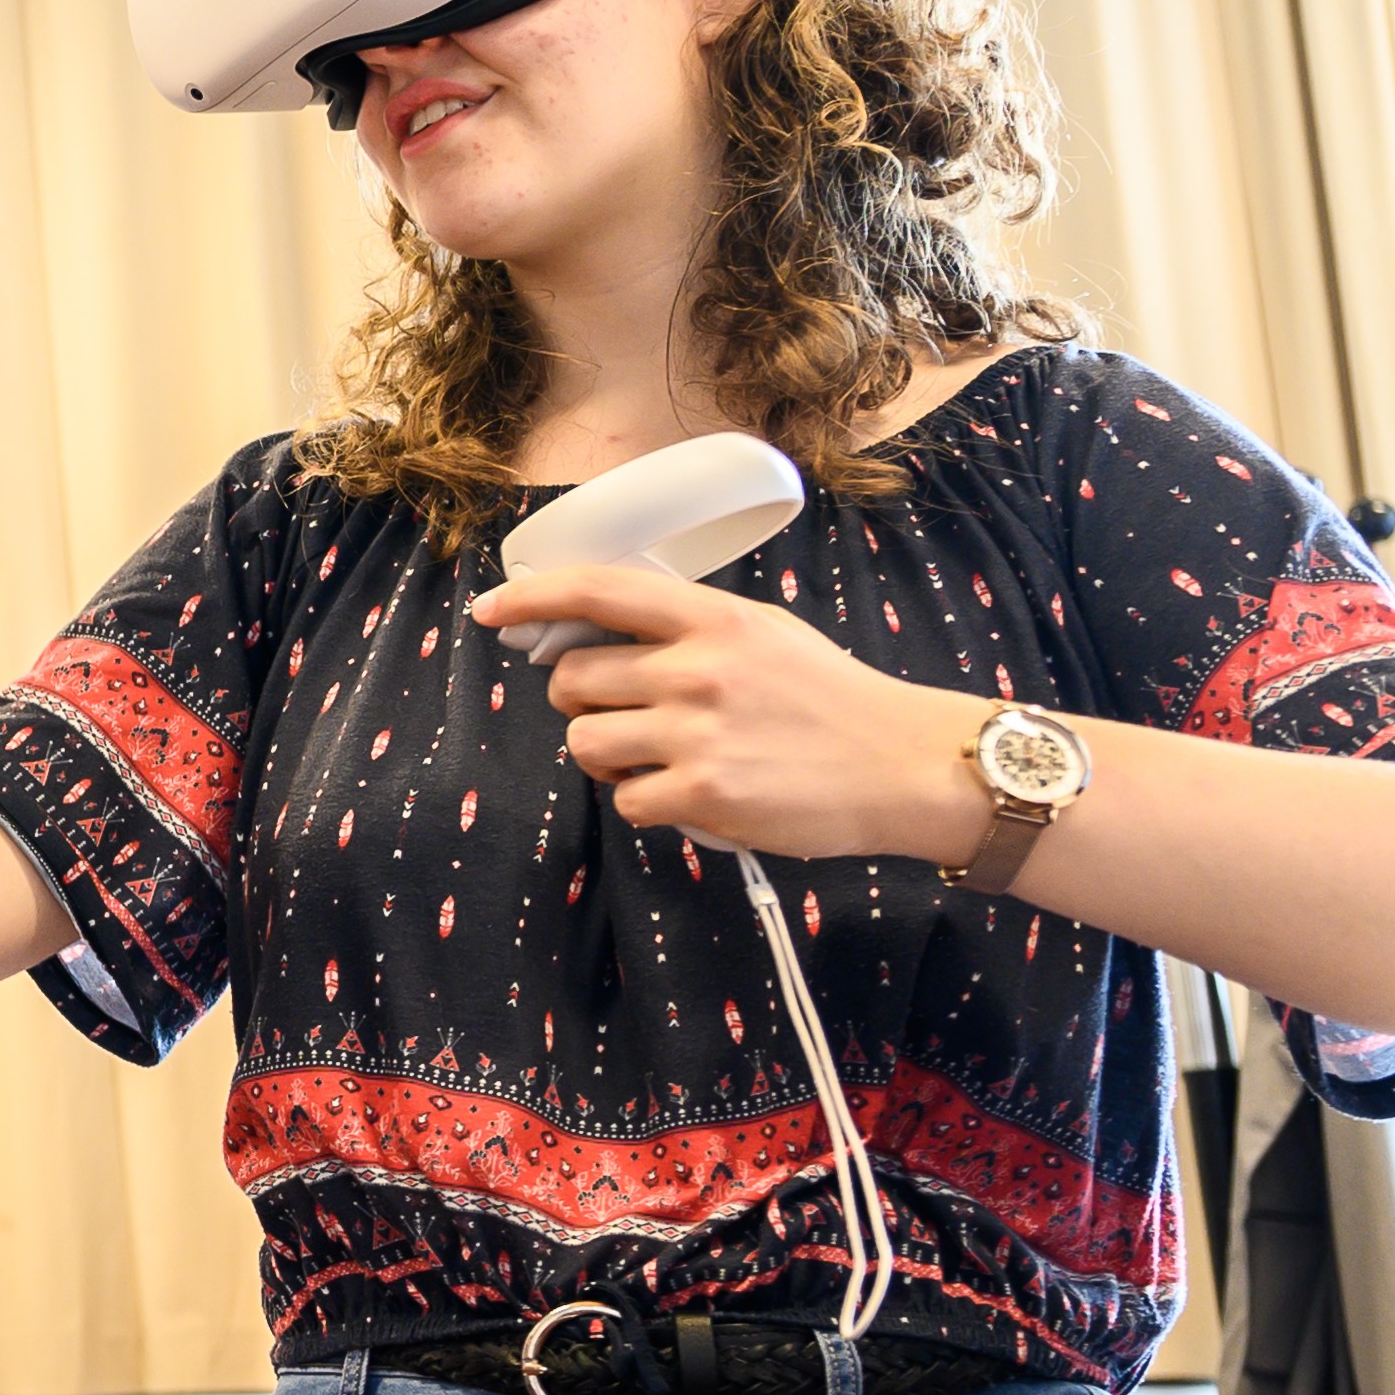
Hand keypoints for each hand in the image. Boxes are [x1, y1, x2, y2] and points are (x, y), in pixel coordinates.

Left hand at [468, 562, 997, 861]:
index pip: (597, 590)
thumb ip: (688, 628)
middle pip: (572, 681)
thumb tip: (600, 630)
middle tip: (627, 716)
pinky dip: (649, 804)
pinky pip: (626, 801)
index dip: (531, 598)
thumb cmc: (830, 700)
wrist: (903, 765)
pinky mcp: (703, 796)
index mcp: (712, 619)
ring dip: (608, 757)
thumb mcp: (764, 634)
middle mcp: (698, 669)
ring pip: (585, 743)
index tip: (492, 610)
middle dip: (581, 703)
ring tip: (661, 758)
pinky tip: (693, 794)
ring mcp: (698, 734)